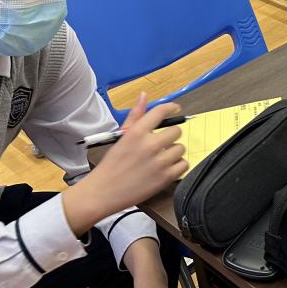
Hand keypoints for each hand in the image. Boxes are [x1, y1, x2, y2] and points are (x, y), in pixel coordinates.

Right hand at [62, 95, 186, 235]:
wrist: (102, 192)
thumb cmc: (111, 164)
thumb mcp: (120, 137)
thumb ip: (135, 116)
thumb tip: (144, 95)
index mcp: (136, 133)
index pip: (161, 112)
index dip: (172, 108)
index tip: (176, 109)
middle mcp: (149, 145)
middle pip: (176, 131)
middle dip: (170, 136)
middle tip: (160, 144)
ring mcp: (159, 162)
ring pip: (181, 148)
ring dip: (173, 152)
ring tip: (160, 158)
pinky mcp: (165, 177)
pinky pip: (184, 164)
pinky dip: (177, 166)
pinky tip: (166, 168)